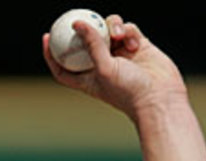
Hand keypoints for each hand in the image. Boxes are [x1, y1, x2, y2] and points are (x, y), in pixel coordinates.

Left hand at [42, 15, 186, 120]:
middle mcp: (103, 65)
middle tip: (77, 16)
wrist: (160, 98)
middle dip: (83, 29)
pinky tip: (133, 42)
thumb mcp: (104, 69)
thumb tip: (77, 23)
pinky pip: (128, 29)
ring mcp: (121, 54)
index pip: (64, 66)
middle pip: (86, 42)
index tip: (46, 37)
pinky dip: (129, 31)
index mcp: (88, 78)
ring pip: (108, 30)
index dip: (52, 53)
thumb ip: (91, 45)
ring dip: (112, 27)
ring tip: (118, 35)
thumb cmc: (128, 91)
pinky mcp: (138, 46)